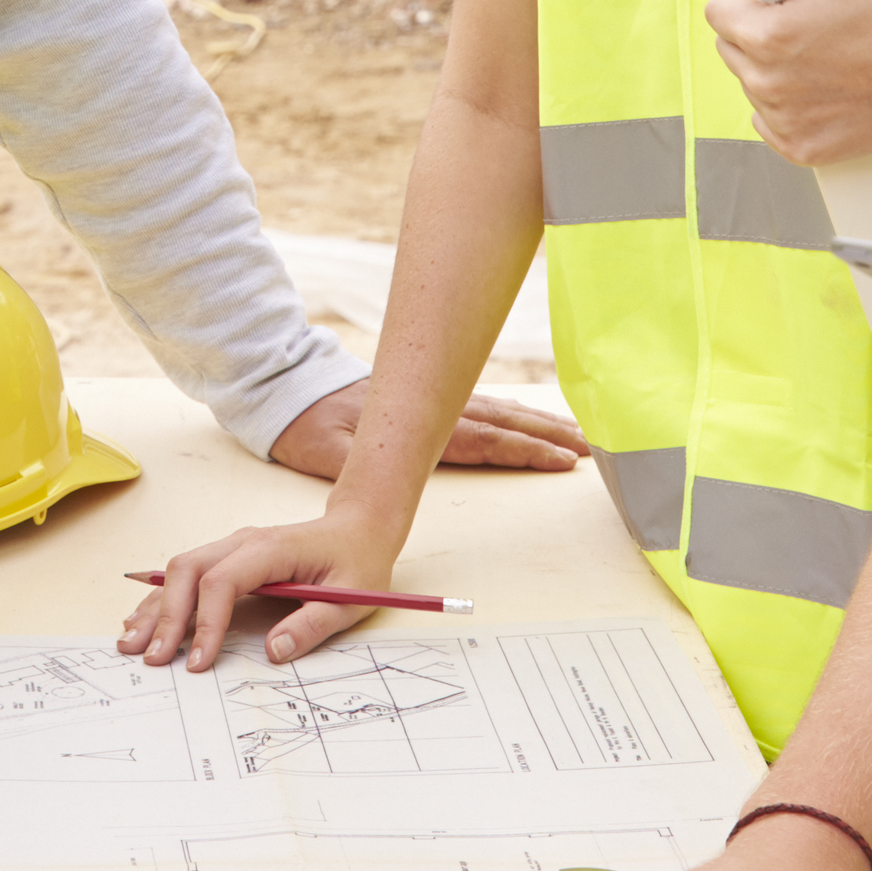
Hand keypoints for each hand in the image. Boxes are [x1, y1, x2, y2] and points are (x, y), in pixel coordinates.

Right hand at [118, 509, 405, 669]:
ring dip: (153, 606)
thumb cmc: (356, 561)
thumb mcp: (350, 599)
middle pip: (187, 571)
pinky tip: (143, 620)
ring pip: (179, 570)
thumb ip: (312, 625)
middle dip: (165, 616)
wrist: (359, 528)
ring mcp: (231, 547)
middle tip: (152, 659)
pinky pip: (186, 574)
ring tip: (130, 642)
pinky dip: (161, 597)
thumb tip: (273, 652)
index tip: (199, 662)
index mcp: (270, 549)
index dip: (205, 624)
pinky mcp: (228, 558)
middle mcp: (242, 542)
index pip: (222, 582)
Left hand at [270, 377, 586, 481]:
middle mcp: (429, 408)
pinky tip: (521, 416)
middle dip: (544, 434)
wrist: (285, 387)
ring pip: (493, 409)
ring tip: (570, 433)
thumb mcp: (324, 453)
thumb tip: (387, 483)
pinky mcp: (418, 396)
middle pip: (499, 421)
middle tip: (586, 449)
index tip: (562, 460)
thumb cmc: (303, 426)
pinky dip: (506, 411)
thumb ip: (360, 470)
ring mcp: (427, 398)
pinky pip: (475, 403)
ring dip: (532, 421)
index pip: (482, 440)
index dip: (523, 450)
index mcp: (415, 427)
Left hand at [702, 0, 871, 163]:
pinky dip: (788, 107)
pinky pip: (768, 121)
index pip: (718, 13)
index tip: (785, 6)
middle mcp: (767, 84)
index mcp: (766, 37)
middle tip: (809, 32)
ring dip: (773, 71)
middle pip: (730, 49)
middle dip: (759, 36)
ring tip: (822, 60)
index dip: (751, 4)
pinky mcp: (800, 148)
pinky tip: (823, 91)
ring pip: (750, 84)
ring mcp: (783, 121)